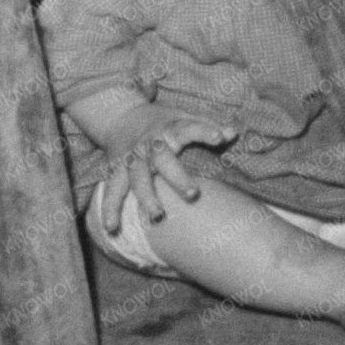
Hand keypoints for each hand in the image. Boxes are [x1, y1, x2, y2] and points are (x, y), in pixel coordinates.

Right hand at [89, 107, 239, 231]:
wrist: (120, 116)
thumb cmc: (162, 122)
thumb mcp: (184, 117)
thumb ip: (207, 126)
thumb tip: (234, 133)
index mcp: (170, 128)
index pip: (190, 127)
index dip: (205, 131)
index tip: (220, 137)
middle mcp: (150, 144)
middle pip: (163, 159)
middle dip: (177, 177)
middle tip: (193, 194)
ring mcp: (132, 158)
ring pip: (138, 178)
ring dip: (147, 197)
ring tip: (158, 217)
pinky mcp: (116, 170)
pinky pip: (112, 191)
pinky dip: (110, 208)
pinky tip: (112, 228)